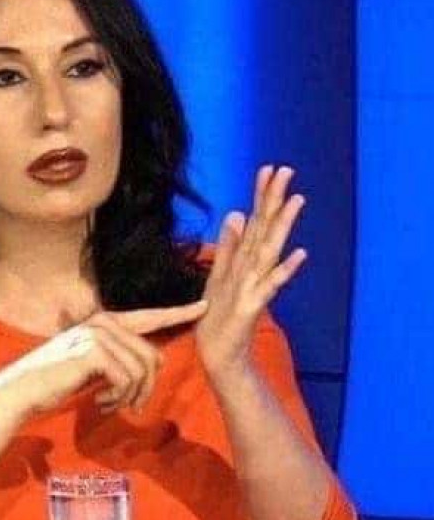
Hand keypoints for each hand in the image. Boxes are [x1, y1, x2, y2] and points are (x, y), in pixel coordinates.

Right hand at [0, 300, 208, 418]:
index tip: (204, 306)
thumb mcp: (95, 366)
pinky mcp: (94, 351)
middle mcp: (104, 322)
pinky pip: (128, 379)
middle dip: (146, 389)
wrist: (23, 390)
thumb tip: (156, 363)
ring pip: (142, 370)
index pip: (150, 317)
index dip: (179, 312)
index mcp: (106, 322)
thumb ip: (121, 358)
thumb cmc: (57, 381)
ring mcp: (99, 334)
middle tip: (129, 408)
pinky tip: (98, 403)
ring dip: (129, 397)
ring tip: (109, 405)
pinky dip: (117, 399)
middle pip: (152, 357)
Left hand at [194, 165, 307, 383]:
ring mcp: (256, 286)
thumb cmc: (220, 314)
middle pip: (266, 228)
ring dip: (284, 226)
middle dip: (275, 200)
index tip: (268, 168)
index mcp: (245, 259)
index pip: (255, 220)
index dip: (261, 195)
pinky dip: (285, 270)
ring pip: (271, 250)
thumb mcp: (219, 273)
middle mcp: (254, 268)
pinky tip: (299, 255)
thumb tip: (236, 213)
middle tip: (287, 170)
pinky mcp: (254, 306)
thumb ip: (229, 245)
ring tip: (297, 200)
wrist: (219, 352)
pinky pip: (271, 285)